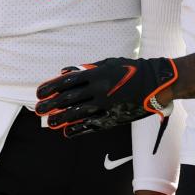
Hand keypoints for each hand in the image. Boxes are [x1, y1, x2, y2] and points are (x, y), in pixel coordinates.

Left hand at [35, 57, 176, 136]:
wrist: (156, 84)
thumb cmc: (131, 70)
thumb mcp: (108, 63)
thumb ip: (86, 68)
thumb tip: (64, 72)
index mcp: (97, 74)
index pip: (67, 81)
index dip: (51, 87)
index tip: (39, 93)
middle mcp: (99, 90)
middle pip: (68, 99)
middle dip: (51, 104)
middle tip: (38, 109)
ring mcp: (106, 105)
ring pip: (77, 113)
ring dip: (61, 118)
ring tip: (49, 122)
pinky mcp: (113, 117)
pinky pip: (92, 125)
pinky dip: (78, 129)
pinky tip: (68, 131)